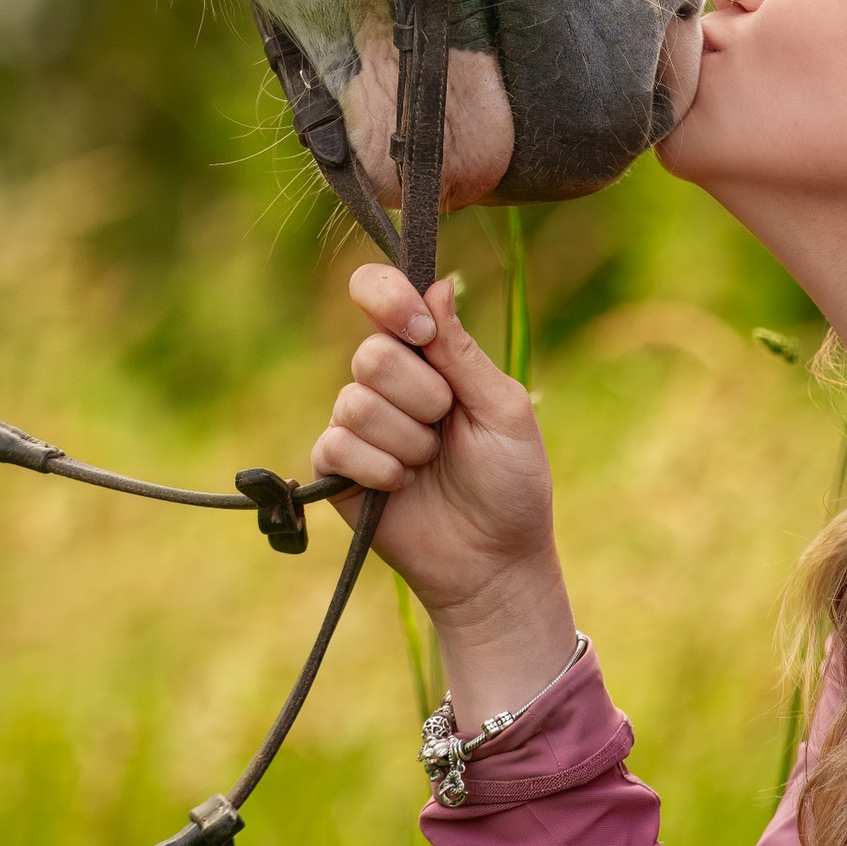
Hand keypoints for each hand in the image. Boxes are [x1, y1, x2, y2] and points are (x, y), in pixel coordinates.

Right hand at [310, 267, 575, 720]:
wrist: (493, 560)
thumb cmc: (511, 482)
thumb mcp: (502, 409)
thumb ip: (463, 352)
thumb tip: (436, 285)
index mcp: (428, 356)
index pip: (379, 294)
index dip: (387, 298)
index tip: (420, 332)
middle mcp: (385, 383)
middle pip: (371, 355)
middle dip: (422, 397)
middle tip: (447, 427)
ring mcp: (357, 425)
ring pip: (355, 403)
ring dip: (408, 441)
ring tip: (430, 466)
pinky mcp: (335, 469)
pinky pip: (338, 446)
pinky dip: (382, 470)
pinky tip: (403, 488)